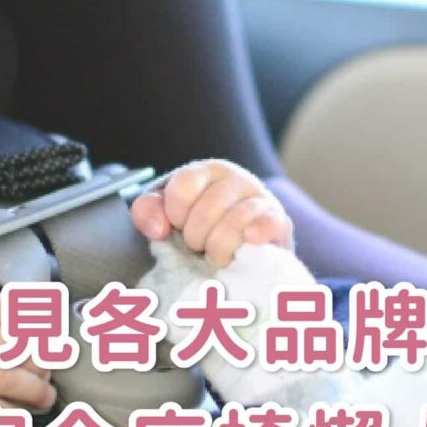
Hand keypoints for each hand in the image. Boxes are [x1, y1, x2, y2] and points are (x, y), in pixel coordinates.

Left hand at [130, 158, 292, 266]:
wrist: (244, 239)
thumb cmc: (201, 223)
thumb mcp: (168, 213)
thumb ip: (148, 212)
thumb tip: (159, 230)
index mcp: (206, 171)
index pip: (182, 188)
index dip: (176, 214)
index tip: (179, 225)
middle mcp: (235, 179)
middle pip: (206, 212)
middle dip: (196, 238)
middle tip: (200, 244)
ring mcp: (259, 199)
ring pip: (234, 223)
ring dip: (219, 248)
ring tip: (218, 254)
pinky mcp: (279, 221)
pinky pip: (267, 225)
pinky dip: (256, 235)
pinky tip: (248, 242)